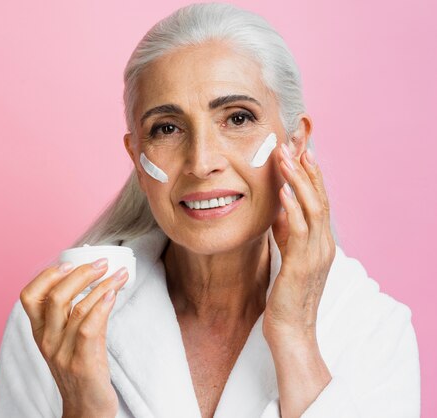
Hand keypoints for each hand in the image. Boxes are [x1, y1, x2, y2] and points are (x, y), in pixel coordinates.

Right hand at [20, 258, 127, 417]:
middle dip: (81, 274)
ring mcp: (63, 353)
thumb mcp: (70, 339)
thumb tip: (98, 281)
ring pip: (77, 308)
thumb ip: (77, 313)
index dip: (46, 275)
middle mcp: (47, 341)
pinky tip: (114, 294)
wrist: (86, 410)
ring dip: (102, 285)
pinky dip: (102, 306)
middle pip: (55, 296)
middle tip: (102, 263)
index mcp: (40, 332)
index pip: (29, 296)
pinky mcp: (82, 364)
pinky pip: (89, 327)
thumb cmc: (81, 370)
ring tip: (118, 274)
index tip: (68, 262)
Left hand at [263, 143, 335, 343]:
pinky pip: (300, 231)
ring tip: (286, 159)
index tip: (301, 152)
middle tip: (294, 145)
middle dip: (307, 171)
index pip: (320, 201)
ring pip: (312, 209)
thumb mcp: (288, 257)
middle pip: (320, 199)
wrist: (291, 330)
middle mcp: (324, 245)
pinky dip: (293, 209)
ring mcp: (316, 255)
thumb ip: (287, 234)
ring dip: (298, 182)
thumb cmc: (287, 295)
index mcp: (322, 243)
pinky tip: (283, 193)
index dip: (312, 176)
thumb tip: (281, 210)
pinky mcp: (302, 266)